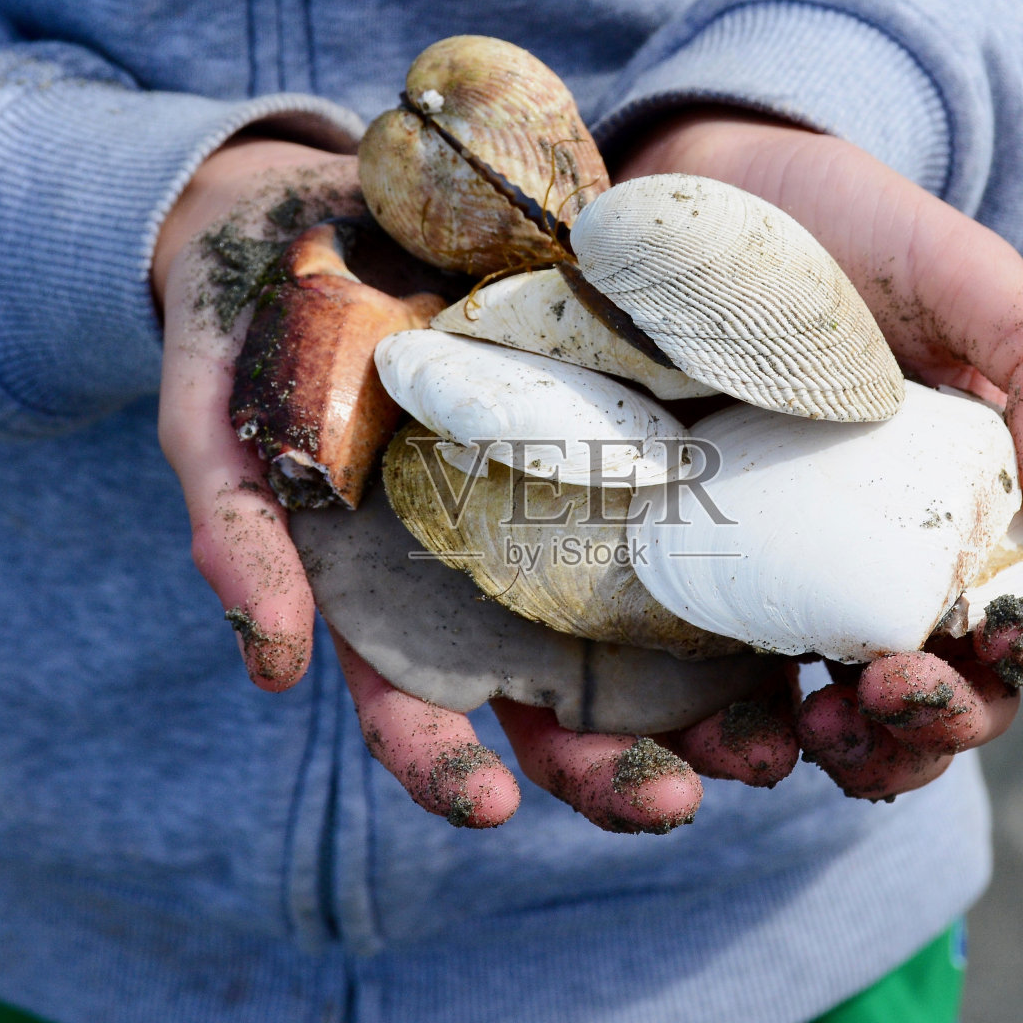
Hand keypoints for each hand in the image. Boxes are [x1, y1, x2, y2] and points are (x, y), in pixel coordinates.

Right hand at [153, 138, 801, 832]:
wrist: (331, 217)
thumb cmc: (256, 331)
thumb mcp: (216, 415)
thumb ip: (236, 523)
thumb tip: (272, 667)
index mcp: (392, 595)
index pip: (416, 705)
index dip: (442, 765)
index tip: (483, 805)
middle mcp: (491, 580)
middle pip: (557, 706)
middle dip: (611, 772)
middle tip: (674, 805)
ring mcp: (568, 520)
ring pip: (649, 645)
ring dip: (710, 712)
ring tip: (776, 742)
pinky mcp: (632, 448)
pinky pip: (696, 523)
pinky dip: (749, 579)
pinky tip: (806, 614)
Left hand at [617, 112, 1022, 799]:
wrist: (694, 214)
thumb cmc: (841, 230)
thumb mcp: (956, 269)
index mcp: (993, 502)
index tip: (1014, 643)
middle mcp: (910, 562)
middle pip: (965, 689)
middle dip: (945, 720)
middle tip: (891, 695)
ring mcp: (810, 585)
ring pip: (861, 719)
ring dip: (860, 754)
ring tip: (815, 732)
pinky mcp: (714, 588)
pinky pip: (742, 692)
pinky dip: (748, 731)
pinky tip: (732, 726)